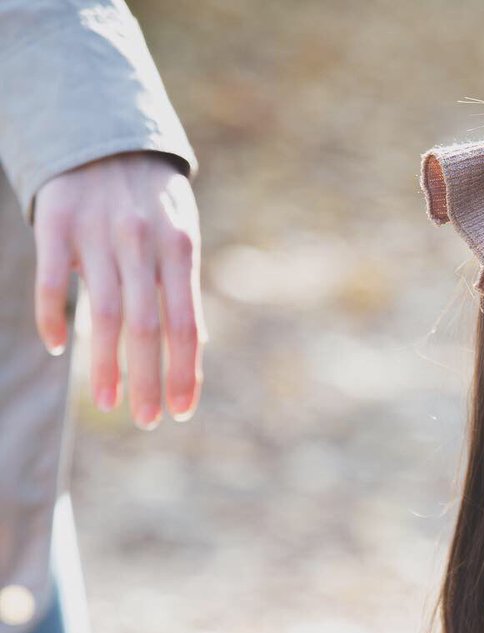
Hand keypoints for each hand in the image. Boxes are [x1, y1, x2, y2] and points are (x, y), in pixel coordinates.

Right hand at [32, 151, 205, 428]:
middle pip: (146, 328)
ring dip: (106, 365)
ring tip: (109, 403)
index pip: (187, 327)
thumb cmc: (152, 199)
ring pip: (102, 314)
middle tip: (146, 420)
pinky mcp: (55, 220)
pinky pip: (51, 280)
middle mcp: (142, 243)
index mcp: (181, 250)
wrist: (103, 127)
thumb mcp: (182, 236)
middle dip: (148, 381)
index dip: (185, 373)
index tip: (181, 412)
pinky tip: (61, 348)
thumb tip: (198, 345)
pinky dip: (54, 316)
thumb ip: (184, 288)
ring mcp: (97, 232)